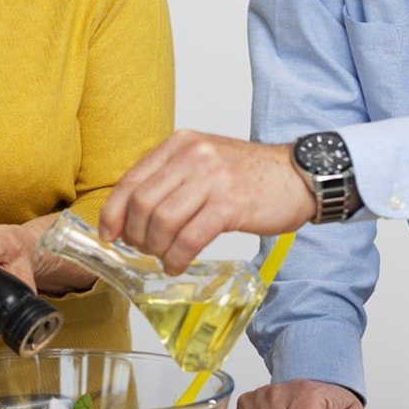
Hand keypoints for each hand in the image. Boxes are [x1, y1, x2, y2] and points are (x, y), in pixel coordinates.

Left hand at [98, 130, 315, 272]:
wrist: (298, 175)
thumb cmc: (249, 175)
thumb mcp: (203, 162)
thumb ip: (170, 179)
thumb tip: (132, 214)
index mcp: (179, 144)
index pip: (131, 180)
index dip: (113, 212)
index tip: (110, 235)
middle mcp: (192, 155)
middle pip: (142, 203)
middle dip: (136, 235)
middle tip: (144, 250)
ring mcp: (212, 178)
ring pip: (162, 221)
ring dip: (156, 248)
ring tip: (164, 257)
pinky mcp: (230, 204)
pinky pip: (189, 238)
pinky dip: (177, 257)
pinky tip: (178, 263)